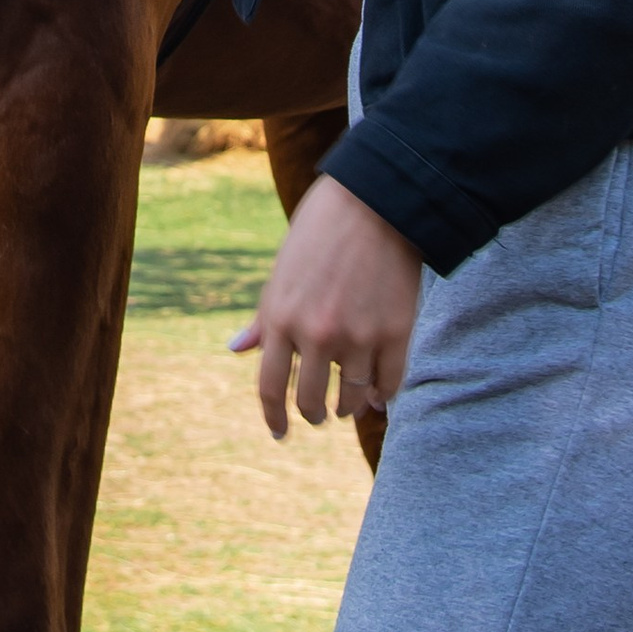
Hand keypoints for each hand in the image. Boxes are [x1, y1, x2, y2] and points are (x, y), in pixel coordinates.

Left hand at [231, 175, 422, 439]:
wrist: (375, 199)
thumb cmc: (320, 230)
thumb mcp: (282, 272)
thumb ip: (265, 317)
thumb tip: (236, 349)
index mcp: (281, 317)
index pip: (270, 386)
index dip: (273, 416)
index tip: (279, 432)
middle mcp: (316, 333)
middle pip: (310, 401)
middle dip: (313, 414)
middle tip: (318, 415)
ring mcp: (358, 335)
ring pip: (351, 398)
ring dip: (348, 408)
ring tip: (348, 406)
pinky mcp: (396, 332)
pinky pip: (389, 384)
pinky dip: (382, 395)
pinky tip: (378, 396)